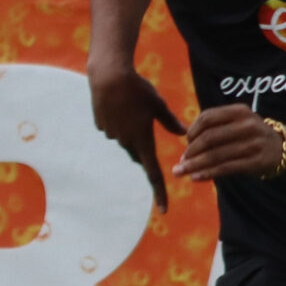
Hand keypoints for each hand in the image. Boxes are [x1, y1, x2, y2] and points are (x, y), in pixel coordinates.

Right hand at [86, 66, 178, 211]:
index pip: (152, 172)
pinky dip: (119, 121)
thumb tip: (183, 133)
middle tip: (146, 124)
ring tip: (132, 106)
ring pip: (125, 138)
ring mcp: (111, 133)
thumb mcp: (158, 104)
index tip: (163, 209)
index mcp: (142, 139)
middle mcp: (125, 141)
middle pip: (138, 153)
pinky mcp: (101, 125)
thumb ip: (170, 122)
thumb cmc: (137, 89)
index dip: (159, 191)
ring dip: (131, 129)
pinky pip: (114, 128)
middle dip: (145, 146)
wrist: (108, 76)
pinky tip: (119, 105)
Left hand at [177, 102, 285, 182]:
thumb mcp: (236, 123)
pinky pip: (226, 168)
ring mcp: (254, 143)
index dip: (192, 131)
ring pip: (216, 155)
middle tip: (180, 162)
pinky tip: (195, 177)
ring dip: (194, 165)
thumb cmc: (249, 136)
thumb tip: (185, 147)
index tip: (185, 143)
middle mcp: (248, 125)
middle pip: (209, 137)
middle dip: (191, 151)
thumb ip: (213, 128)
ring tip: (180, 171)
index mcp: (240, 111)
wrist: (283, 147)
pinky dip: (207, 173)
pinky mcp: (257, 161)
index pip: (207, 117)